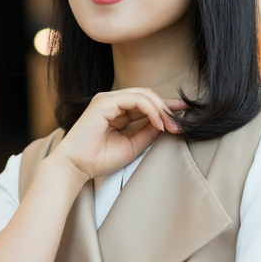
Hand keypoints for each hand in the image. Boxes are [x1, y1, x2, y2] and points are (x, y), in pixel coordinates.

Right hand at [52, 88, 185, 183]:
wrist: (76, 167)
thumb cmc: (99, 159)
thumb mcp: (132, 145)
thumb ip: (147, 132)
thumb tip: (166, 123)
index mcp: (116, 110)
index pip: (145, 102)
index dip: (165, 106)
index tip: (184, 113)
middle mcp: (112, 101)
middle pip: (147, 95)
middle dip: (167, 108)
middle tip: (180, 124)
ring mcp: (107, 100)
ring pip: (143, 94)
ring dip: (160, 109)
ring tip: (170, 125)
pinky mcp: (105, 102)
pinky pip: (135, 99)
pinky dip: (150, 110)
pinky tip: (158, 123)